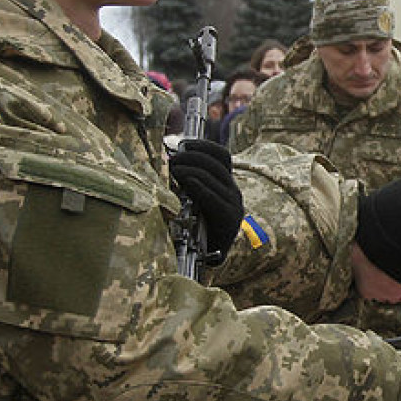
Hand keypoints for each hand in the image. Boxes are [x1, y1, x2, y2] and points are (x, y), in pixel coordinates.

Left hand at [168, 139, 243, 254]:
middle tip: (172, 159)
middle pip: (216, 163)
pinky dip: (198, 186)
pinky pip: (213, 196)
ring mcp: (233, 204)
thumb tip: (167, 160)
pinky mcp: (229, 218)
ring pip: (213, 176)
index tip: (183, 143)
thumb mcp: (193, 200)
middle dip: (191, 157)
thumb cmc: (196, 227)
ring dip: (191, 169)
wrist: (210, 257)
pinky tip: (186, 182)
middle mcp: (233, 191)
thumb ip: (187, 182)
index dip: (203, 145)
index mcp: (226, 184)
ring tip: (174, 170)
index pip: (221, 155)